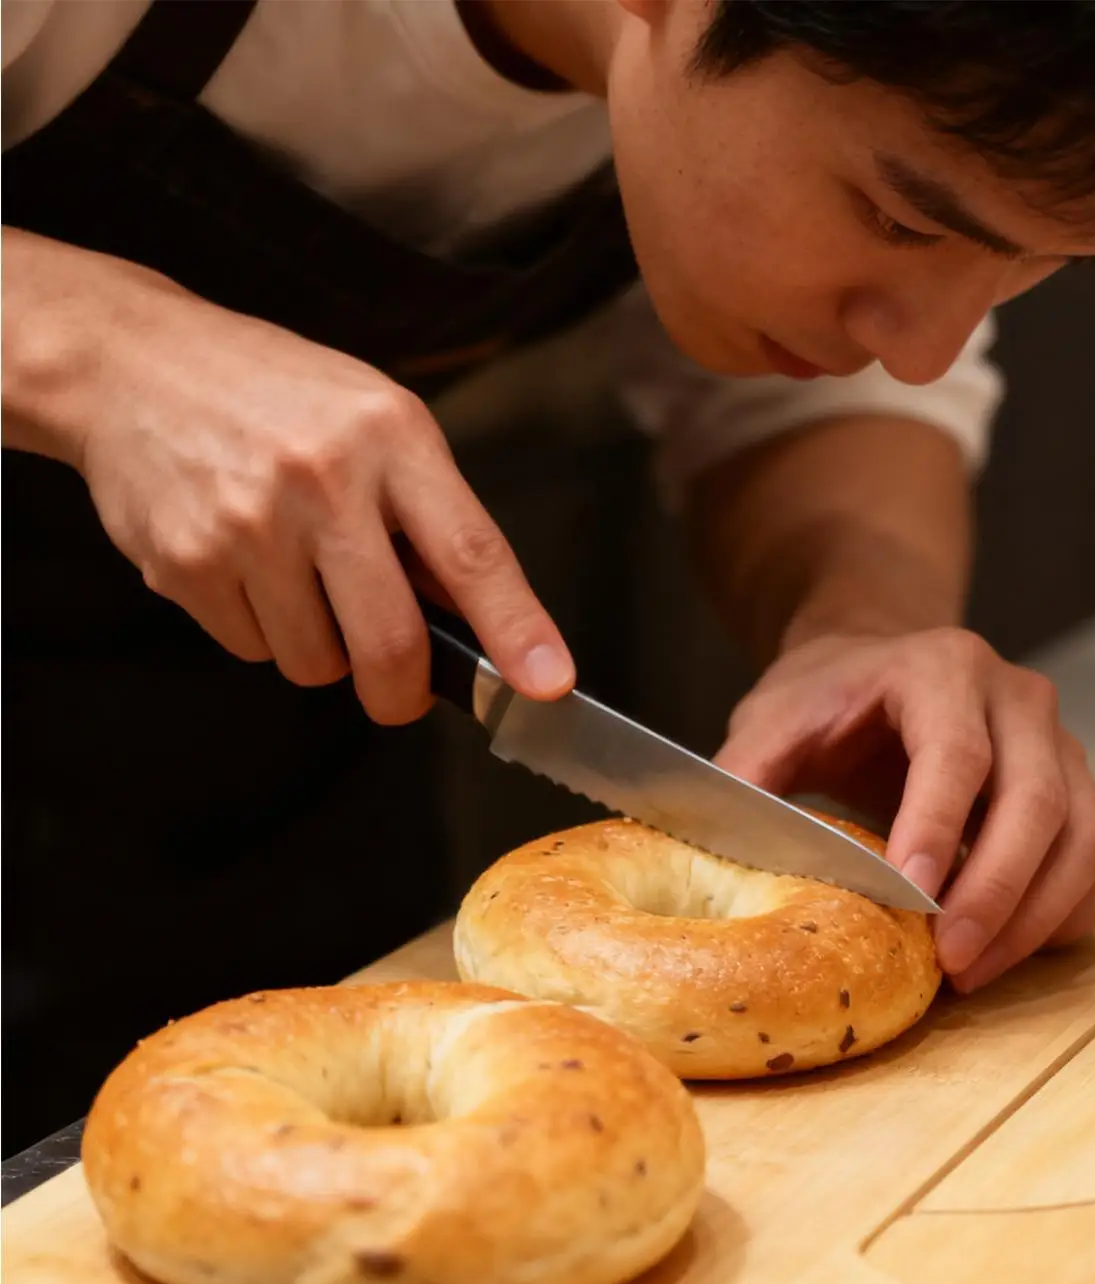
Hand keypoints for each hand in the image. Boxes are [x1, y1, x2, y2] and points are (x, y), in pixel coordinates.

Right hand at [44, 243, 571, 722]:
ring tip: (297, 576)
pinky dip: (260, 629)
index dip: (517, 631)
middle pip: (390, 642)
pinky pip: (252, 649)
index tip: (550, 686)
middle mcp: (322, 480)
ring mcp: (247, 525)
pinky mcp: (185, 563)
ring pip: (316, 662)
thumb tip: (484, 625)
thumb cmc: (276, 398)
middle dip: (402, 692)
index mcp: (391, 436)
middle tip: (400, 691)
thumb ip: (432, 519)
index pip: (472, 554)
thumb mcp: (378, 425)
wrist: (128, 363)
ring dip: (322, 648)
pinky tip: (243, 564)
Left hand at [716, 628, 1094, 990]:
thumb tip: (708, 848)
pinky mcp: (1085, 790)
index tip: (912, 901)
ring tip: (972, 973)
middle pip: (1037, 803)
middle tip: (950, 964)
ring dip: (1035, 918)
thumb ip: (744, 778)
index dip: (939, 832)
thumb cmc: (826, 702)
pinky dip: (1068, 914)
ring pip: (1086, 839)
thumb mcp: (771, 723)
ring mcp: (1064, 744)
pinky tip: (1011, 947)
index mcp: (942, 668)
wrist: (881, 668)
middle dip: (996, 894)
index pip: (956, 756)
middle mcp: (1019, 699)